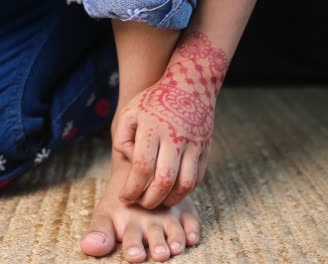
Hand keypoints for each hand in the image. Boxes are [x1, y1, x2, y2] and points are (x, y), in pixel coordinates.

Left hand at [112, 32, 227, 207]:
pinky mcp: (205, 149)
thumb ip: (122, 138)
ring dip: (170, 200)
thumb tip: (129, 162)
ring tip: (157, 201)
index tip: (124, 197)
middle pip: (164, 181)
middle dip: (150, 200)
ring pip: (185, 184)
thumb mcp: (129, 112)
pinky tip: (172, 192)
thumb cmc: (154, 101)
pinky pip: (197, 178)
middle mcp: (175, 138)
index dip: (132, 189)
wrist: (190, 85)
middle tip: (141, 204)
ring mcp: (193, 144)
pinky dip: (184, 191)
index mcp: (152, 129)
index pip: (142, 168)